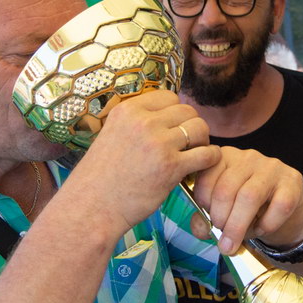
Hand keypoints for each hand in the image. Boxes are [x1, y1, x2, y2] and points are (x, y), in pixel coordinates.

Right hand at [67, 90, 216, 236]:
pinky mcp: (171, 167)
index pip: (168, 96)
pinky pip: (206, 154)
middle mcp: (144, 122)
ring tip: (194, 155)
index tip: (174, 127)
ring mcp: (159, 143)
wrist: (92, 207)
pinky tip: (201, 167)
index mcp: (128, 110)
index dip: (176, 112)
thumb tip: (163, 119)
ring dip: (202, 141)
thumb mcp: (111, 135)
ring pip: (200, 128)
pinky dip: (210, 159)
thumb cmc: (99, 177)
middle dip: (191, 126)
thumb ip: (135, 124)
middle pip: (187, 110)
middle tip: (188, 144)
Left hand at [187, 146, 302, 253]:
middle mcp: (247, 157)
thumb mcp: (223, 211)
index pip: (206, 175)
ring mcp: (272, 167)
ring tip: (234, 242)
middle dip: (220, 219)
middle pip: (226, 189)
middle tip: (222, 237)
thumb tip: (200, 229)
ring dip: (238, 226)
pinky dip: (266, 225)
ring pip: (249, 196)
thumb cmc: (249, 209)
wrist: (284, 214)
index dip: (203, 202)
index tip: (209, 218)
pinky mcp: (292, 182)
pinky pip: (278, 206)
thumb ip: (205, 218)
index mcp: (225, 157)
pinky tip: (261, 229)